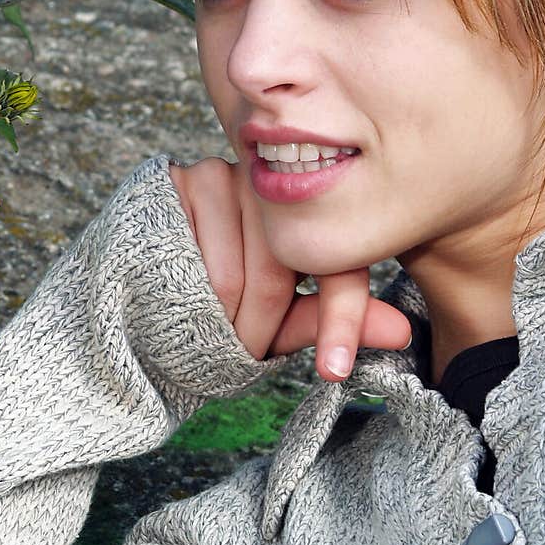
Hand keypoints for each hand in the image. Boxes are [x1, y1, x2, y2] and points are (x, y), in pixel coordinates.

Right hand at [169, 157, 411, 380]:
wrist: (139, 293)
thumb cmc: (218, 307)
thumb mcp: (280, 320)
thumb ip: (332, 320)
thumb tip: (405, 333)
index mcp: (310, 214)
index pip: (334, 265)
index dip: (339, 320)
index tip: (334, 370)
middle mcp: (273, 185)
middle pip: (277, 271)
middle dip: (257, 327)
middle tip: (240, 350)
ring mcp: (225, 174)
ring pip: (233, 273)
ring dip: (219, 318)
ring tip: (203, 325)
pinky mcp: (181, 181)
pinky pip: (194, 259)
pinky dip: (188, 295)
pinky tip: (175, 297)